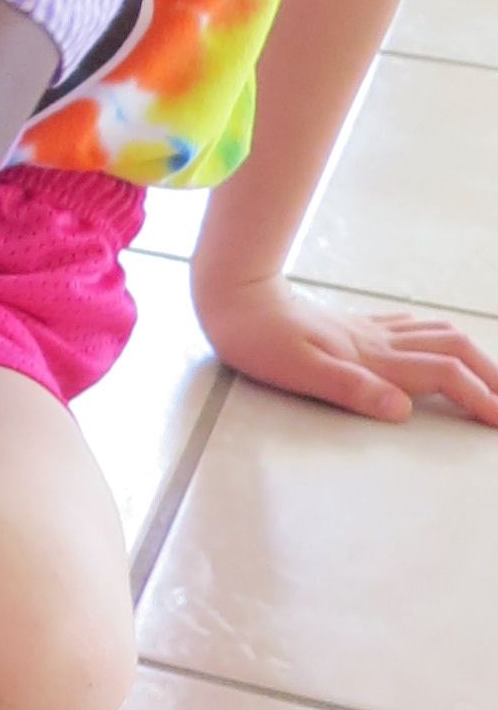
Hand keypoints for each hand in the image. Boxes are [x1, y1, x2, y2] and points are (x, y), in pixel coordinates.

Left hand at [193, 270, 497, 425]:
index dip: (479, 397)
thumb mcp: (300, 374)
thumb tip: (402, 408)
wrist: (236, 300)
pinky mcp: (355, 325)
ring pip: (440, 333)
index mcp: (372, 358)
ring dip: (473, 353)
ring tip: (491, 376)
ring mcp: (369, 330)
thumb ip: (352, 390)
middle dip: (491, 376)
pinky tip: (439, 341)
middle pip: (456, 350)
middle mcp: (380, 341)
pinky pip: (412, 325)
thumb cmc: (261, 342)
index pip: (444, 375)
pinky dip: (440, 336)